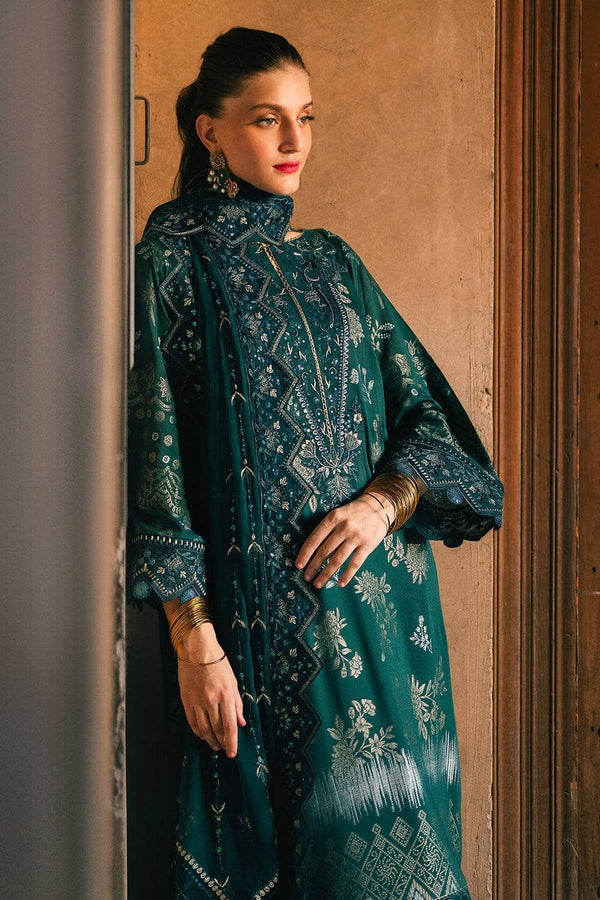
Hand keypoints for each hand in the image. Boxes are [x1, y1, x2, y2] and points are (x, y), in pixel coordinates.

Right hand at [176, 623, 245, 757]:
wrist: (196, 649)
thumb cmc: (218, 663)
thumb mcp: (233, 681)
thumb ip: (237, 704)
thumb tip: (241, 723)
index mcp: (226, 695)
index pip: (229, 725)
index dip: (231, 742)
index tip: (232, 753)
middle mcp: (211, 700)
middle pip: (217, 729)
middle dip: (222, 742)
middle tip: (225, 749)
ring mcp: (197, 701)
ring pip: (204, 728)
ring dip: (210, 740)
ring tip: (215, 745)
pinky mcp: (186, 700)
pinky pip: (192, 721)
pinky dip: (198, 731)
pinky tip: (203, 735)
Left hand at [294, 494, 389, 588]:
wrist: (379, 507)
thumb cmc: (354, 513)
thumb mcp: (338, 513)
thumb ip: (327, 528)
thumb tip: (312, 551)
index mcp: (333, 517)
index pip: (315, 538)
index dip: (305, 553)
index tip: (298, 565)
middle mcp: (344, 527)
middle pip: (325, 551)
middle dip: (313, 566)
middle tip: (306, 577)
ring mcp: (356, 537)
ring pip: (337, 560)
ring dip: (326, 574)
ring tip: (318, 583)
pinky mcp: (367, 545)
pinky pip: (355, 564)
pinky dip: (347, 575)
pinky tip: (340, 583)